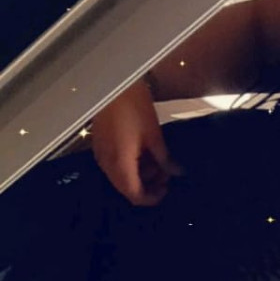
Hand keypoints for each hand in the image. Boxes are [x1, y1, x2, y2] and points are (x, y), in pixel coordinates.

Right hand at [90, 78, 182, 206]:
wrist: (111, 83)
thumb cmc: (132, 106)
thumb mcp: (154, 135)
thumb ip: (164, 158)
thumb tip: (176, 171)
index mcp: (121, 165)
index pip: (135, 195)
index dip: (152, 197)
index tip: (166, 189)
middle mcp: (108, 164)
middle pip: (127, 188)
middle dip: (148, 184)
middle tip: (165, 172)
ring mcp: (102, 154)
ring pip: (122, 176)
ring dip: (140, 173)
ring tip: (158, 159)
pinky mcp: (101, 144)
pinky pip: (116, 163)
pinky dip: (130, 163)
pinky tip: (144, 150)